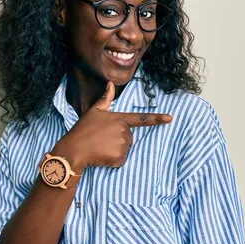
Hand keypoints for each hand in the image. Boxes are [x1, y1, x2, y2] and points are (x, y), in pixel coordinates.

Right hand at [51, 81, 172, 171]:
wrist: (74, 149)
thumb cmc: (83, 129)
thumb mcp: (94, 111)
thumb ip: (105, 98)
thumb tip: (110, 83)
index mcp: (120, 119)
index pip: (141, 119)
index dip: (157, 119)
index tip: (170, 119)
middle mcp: (124, 131)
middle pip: (128, 137)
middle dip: (117, 139)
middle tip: (102, 139)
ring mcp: (123, 144)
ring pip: (125, 148)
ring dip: (115, 150)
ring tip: (101, 146)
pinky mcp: (120, 158)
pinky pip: (121, 160)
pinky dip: (113, 160)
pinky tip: (102, 156)